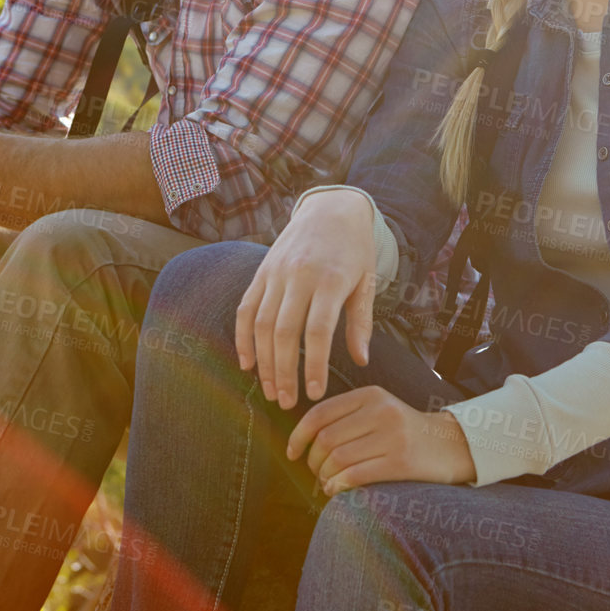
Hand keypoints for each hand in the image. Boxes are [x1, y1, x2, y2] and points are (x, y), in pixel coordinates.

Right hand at [235, 189, 379, 408]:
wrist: (331, 208)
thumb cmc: (354, 250)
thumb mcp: (367, 280)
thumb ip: (361, 321)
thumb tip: (361, 361)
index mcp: (330, 279)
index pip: (317, 331)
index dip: (313, 365)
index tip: (314, 393)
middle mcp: (298, 275)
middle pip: (284, 332)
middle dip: (283, 372)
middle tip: (287, 402)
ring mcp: (275, 273)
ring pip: (260, 324)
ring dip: (263, 361)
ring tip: (270, 390)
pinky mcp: (260, 272)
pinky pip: (245, 308)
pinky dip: (242, 338)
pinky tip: (247, 364)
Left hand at [285, 386, 476, 494]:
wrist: (451, 446)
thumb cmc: (404, 433)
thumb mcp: (379, 411)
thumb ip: (346, 417)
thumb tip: (301, 441)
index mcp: (371, 395)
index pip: (320, 413)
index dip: (298, 436)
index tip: (292, 453)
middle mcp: (382, 411)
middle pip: (326, 439)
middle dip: (312, 461)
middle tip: (316, 473)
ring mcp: (393, 436)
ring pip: (338, 459)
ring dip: (324, 477)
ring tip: (328, 483)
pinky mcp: (402, 462)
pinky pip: (356, 475)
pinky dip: (338, 486)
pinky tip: (337, 491)